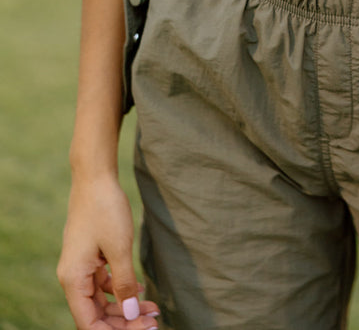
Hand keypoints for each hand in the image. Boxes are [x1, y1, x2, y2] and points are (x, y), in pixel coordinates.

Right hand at [58, 174, 159, 328]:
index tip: (142, 329)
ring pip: (101, 301)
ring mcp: (81, 267)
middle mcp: (73, 277)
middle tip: (153, 322)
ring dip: (126, 307)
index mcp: (74, 280)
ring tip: (153, 309)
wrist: (96, 177)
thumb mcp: (119, 248)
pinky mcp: (90, 257)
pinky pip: (104, 283)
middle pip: (96, 315)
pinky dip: (121, 290)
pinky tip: (142, 290)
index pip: (89, 323)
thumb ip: (124, 284)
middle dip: (124, 321)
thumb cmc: (105, 209)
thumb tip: (131, 314)